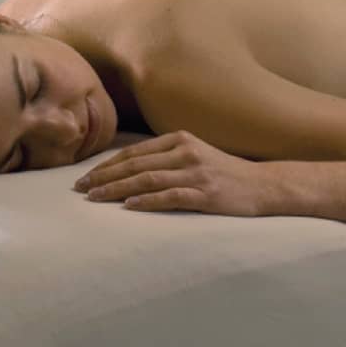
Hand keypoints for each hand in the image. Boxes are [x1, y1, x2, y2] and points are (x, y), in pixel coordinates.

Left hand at [74, 130, 272, 216]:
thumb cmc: (225, 172)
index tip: (86, 176)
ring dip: (117, 189)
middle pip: (135, 165)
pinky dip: (147, 201)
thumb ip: (166, 157)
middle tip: (80, 189)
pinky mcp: (206, 194)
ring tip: (96, 198)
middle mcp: (185, 152)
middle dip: (104, 177)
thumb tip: (129, 168)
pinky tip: (129, 207)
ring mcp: (196, 173)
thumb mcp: (194, 154)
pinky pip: (170, 197)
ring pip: (147, 180)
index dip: (107, 165)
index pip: (134, 152)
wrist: (264, 186)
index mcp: (179, 140)